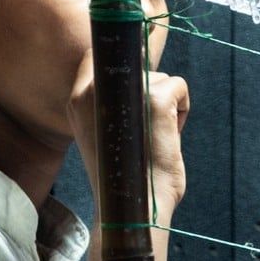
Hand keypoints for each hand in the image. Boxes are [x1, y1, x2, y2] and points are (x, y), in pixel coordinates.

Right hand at [69, 62, 191, 223]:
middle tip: (144, 126)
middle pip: (133, 59)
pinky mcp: (155, 98)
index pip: (99, 52)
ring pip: (159, 77)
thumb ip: (111, 100)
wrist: (135, 209)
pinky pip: (178, 86)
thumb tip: (137, 72)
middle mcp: (93, 90)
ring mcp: (124, 91)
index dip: (122, 54)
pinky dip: (182, 110)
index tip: (136, 65)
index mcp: (77, 99)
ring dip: (165, 105)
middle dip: (149, 87)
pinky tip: (168, 137)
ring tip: (151, 139)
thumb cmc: (126, 175)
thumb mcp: (105, 131)